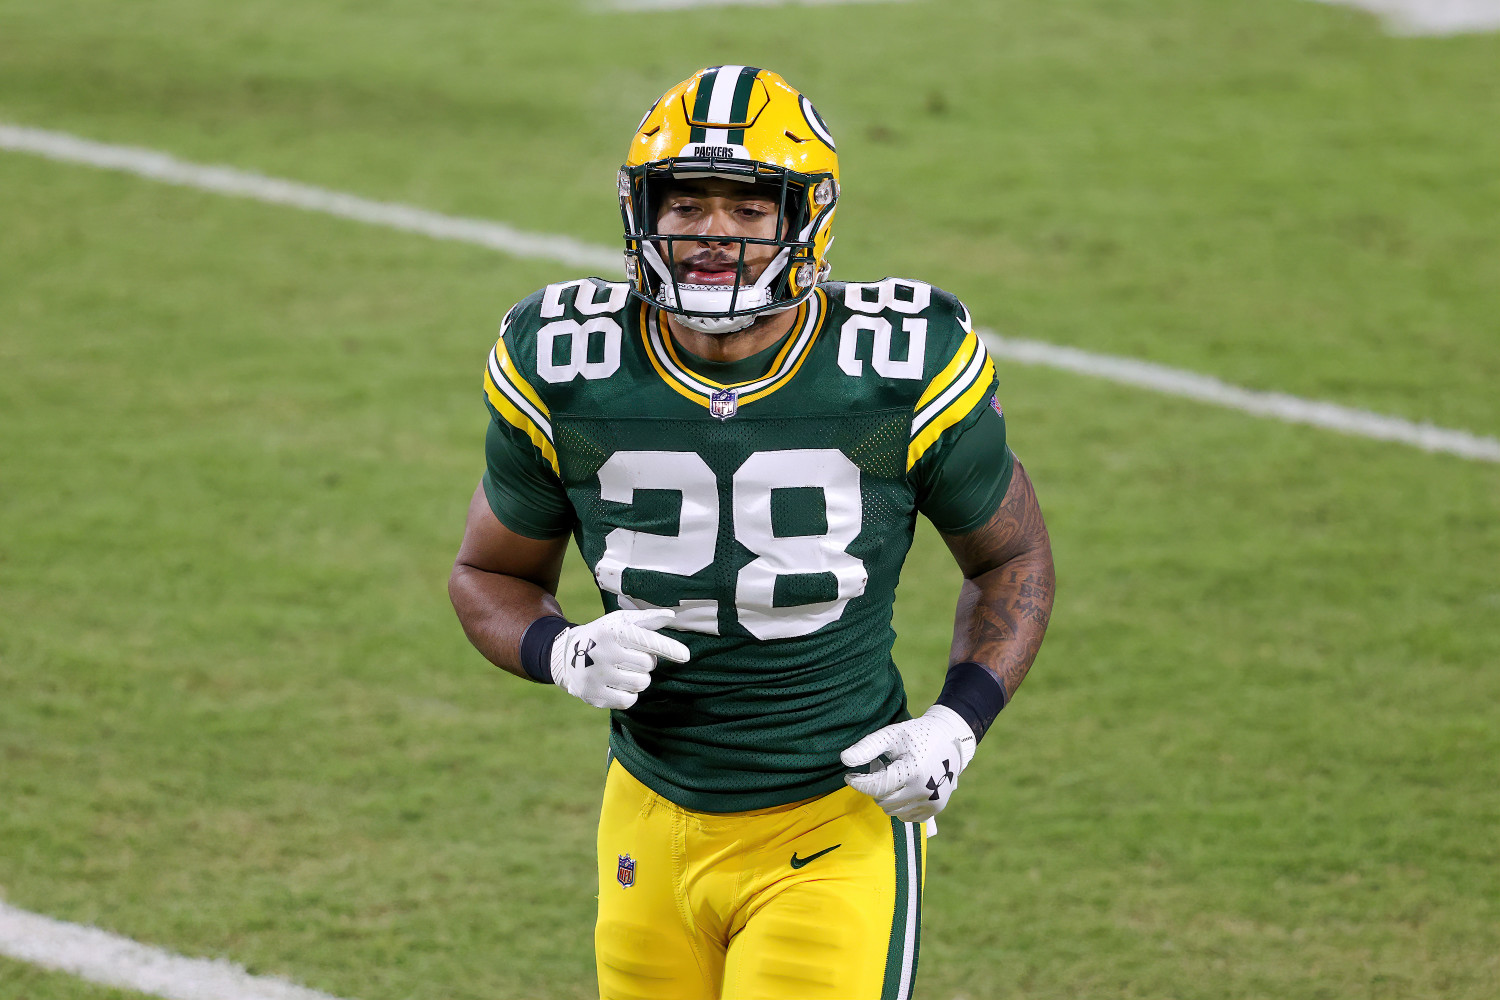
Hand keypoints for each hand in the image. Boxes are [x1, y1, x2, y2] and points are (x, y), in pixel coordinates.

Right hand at [549, 609, 689, 709]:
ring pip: (640, 684)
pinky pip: (628, 700)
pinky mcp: (594, 695)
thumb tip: (671, 616)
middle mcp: (603, 653)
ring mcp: (597, 676)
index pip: (647, 641)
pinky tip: (618, 684)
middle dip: (646, 663)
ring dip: (639, 678)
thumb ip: (647, 619)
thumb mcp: (621, 621)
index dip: (668, 648)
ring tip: (626, 670)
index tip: (686, 656)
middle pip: (647, 665)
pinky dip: (629, 694)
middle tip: (633, 658)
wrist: (566, 655)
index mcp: (613, 632)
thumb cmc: (604, 635)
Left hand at [841, 705, 976, 822]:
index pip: (876, 787)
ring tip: (895, 776)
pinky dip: (899, 805)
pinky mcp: (934, 810)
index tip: (849, 775)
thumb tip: (844, 759)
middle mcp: (924, 791)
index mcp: (913, 772)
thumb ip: (868, 747)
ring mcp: (931, 803)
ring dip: (887, 796)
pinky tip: (905, 787)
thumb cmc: (916, 735)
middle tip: (882, 768)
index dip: (858, 783)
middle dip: (876, 786)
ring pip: (892, 811)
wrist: (949, 740)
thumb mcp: (891, 735)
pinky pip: (905, 817)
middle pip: (882, 800)